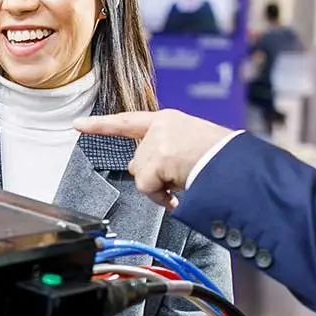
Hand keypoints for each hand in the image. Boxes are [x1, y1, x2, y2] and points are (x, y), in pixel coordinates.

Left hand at [77, 109, 234, 207]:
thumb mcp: (191, 144)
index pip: (127, 121)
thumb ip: (163, 149)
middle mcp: (160, 126)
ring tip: (184, 182)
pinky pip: (146, 186)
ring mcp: (157, 141)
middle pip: (136, 160)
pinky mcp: (158, 158)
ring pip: (140, 176)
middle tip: (178, 179)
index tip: (78, 125)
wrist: (237, 164)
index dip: (100, 125)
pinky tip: (176, 193)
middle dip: (152, 176)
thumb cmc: (222, 158)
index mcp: (168, 120)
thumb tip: (140, 169)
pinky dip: (159, 195)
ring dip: (159, 187)